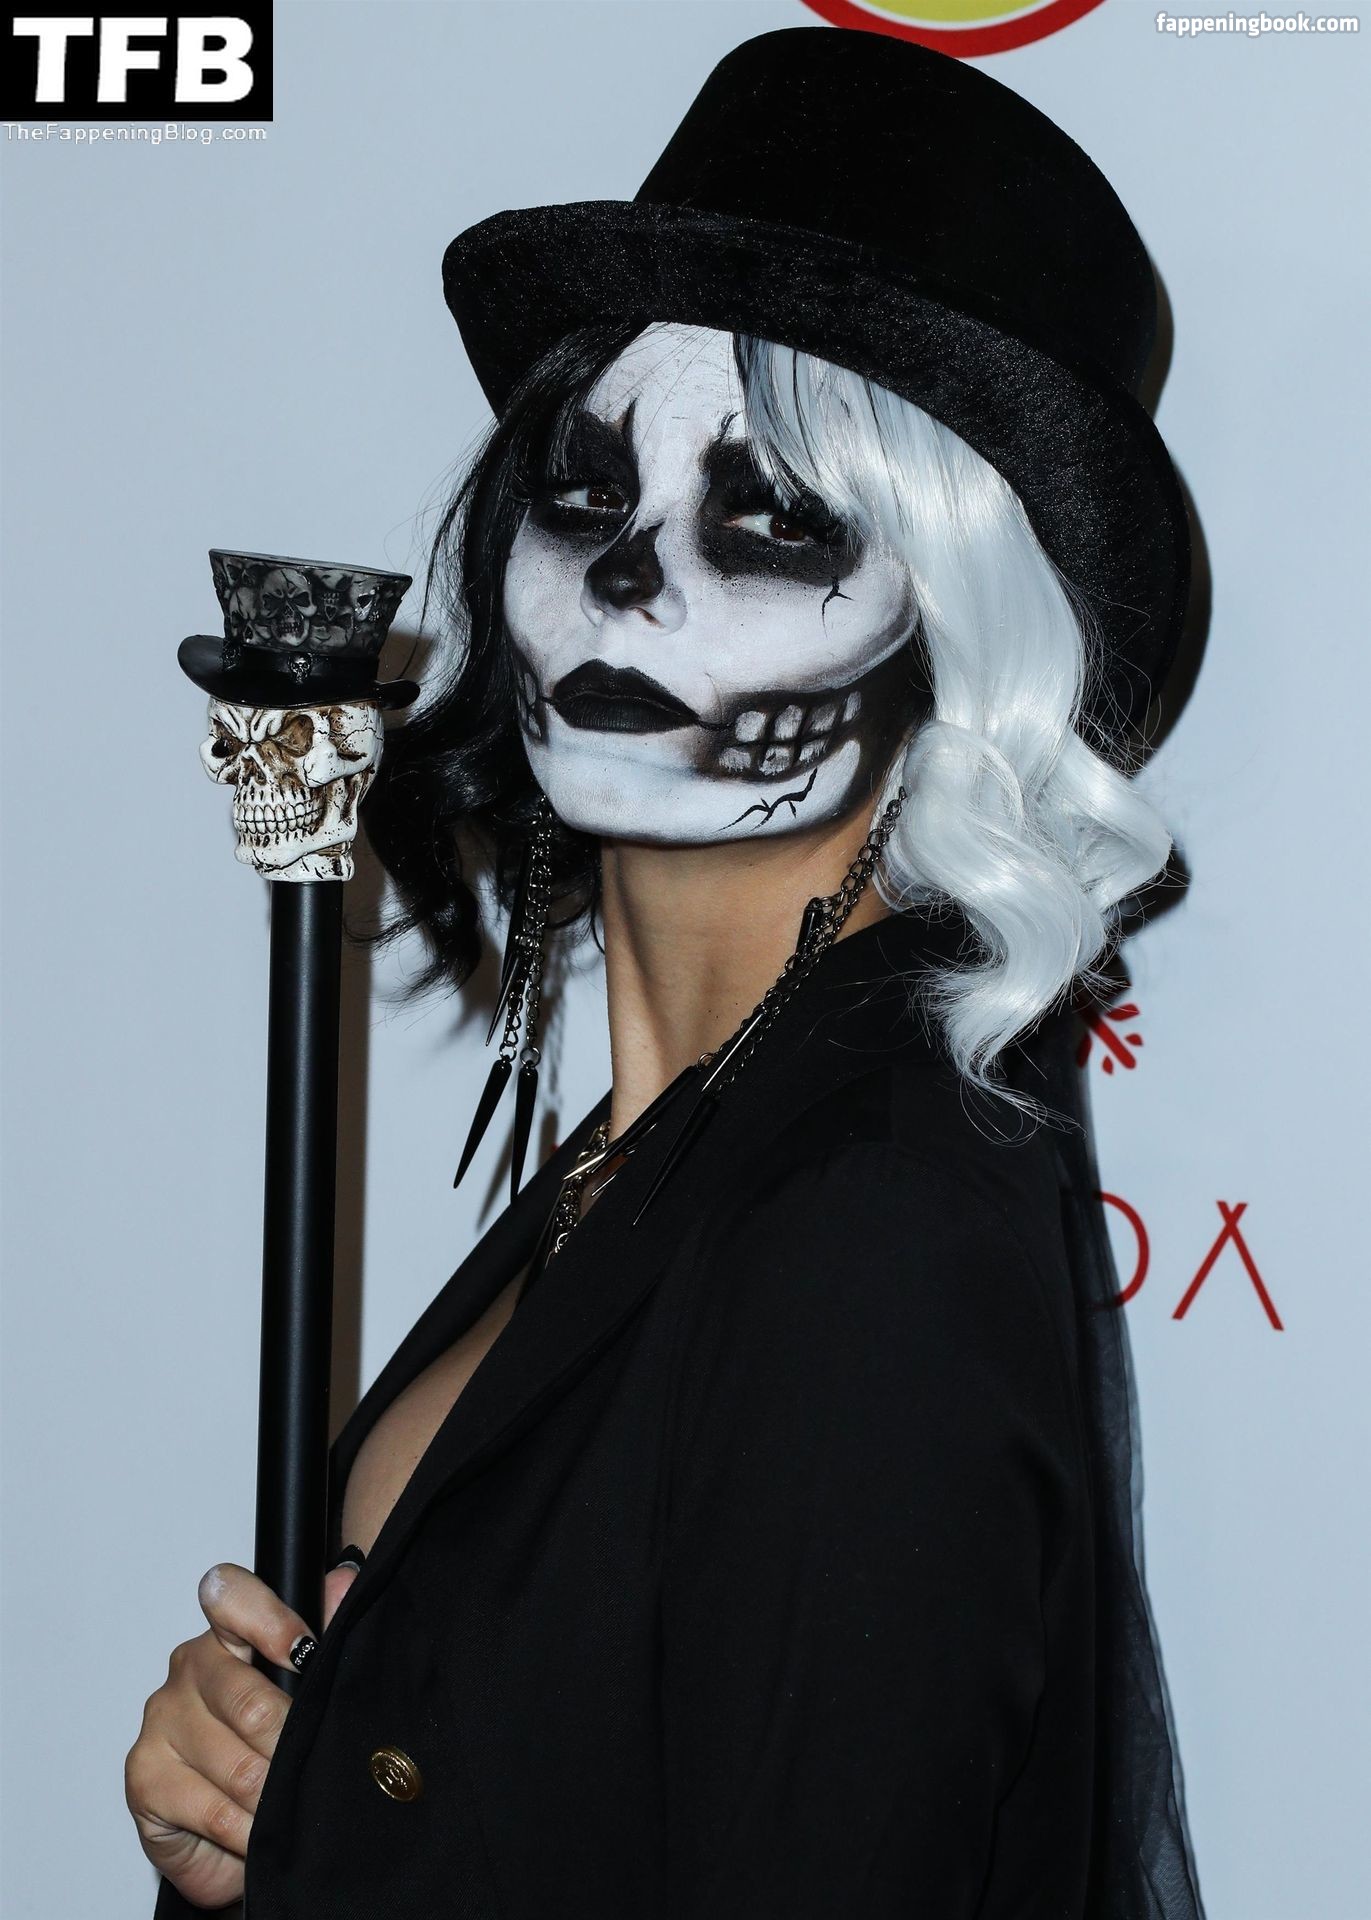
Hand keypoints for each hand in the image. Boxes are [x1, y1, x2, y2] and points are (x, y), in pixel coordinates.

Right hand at [125, 1561, 358, 1908]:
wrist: (226, 1836)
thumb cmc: (267, 1750)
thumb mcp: (304, 1691)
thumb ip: (326, 1630)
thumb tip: (346, 1583)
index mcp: (226, 1634)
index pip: (233, 1598)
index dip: (272, 1622)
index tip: (305, 1653)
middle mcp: (188, 1668)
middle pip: (250, 1702)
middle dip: (291, 1748)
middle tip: (310, 1768)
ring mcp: (161, 1721)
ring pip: (240, 1767)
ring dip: (275, 1799)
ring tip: (289, 1807)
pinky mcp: (145, 1777)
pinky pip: (215, 1811)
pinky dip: (249, 1830)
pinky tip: (258, 1833)